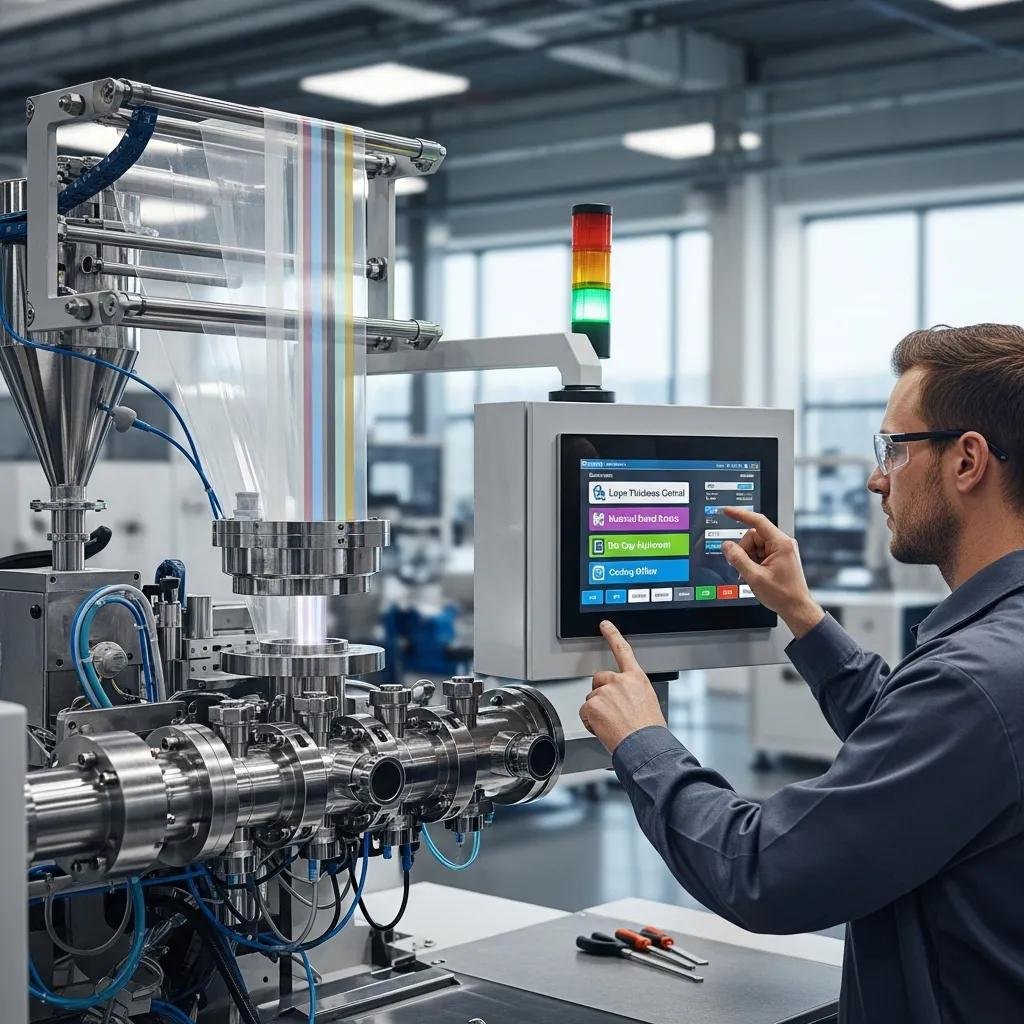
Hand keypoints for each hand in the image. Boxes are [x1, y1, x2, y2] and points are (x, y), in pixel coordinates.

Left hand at [580, 621, 666, 753]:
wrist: (645, 746)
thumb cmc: (649, 731)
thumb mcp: (648, 702)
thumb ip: (632, 693)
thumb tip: (625, 699)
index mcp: (636, 678)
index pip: (623, 650)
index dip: (613, 635)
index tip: (605, 625)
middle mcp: (620, 681)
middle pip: (599, 679)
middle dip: (600, 693)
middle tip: (612, 712)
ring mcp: (605, 691)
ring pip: (591, 698)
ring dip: (597, 711)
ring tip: (613, 724)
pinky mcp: (593, 704)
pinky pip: (584, 712)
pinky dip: (590, 722)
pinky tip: (604, 729)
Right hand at [721, 507, 823, 638]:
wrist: (797, 608)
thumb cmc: (783, 594)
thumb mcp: (755, 577)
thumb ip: (738, 559)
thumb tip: (726, 546)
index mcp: (781, 543)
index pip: (757, 521)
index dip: (740, 515)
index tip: (727, 511)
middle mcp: (783, 543)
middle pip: (752, 536)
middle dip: (744, 551)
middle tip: (744, 568)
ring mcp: (782, 550)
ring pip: (754, 545)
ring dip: (748, 558)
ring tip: (752, 574)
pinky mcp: (779, 557)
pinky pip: (760, 552)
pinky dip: (753, 562)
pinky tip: (755, 574)